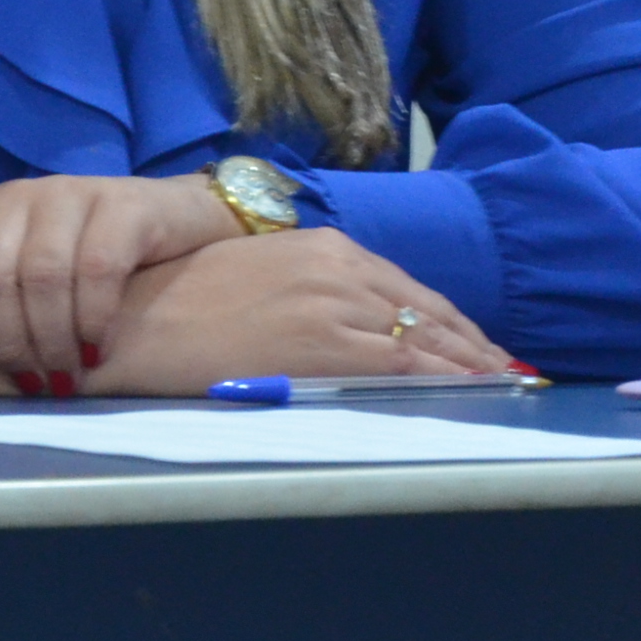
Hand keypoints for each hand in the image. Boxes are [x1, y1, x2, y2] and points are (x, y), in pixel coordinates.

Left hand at [0, 172, 239, 391]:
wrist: (177, 222)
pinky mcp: (123, 203)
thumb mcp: (24, 276)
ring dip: (52, 340)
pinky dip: (93, 320)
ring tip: (66, 376)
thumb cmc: (84, 269)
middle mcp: (16, 195)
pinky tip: (97, 349)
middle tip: (32, 381)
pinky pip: (98, 268)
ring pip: (42, 274)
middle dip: (6, 342)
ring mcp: (69, 193)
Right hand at [80, 229, 515, 394]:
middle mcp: (339, 269)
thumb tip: (341, 327)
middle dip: (471, 344)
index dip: (448, 322)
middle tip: (510, 371)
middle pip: (426, 311)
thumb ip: (306, 294)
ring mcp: (335, 304)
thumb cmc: (178, 304)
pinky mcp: (324, 344)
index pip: (405, 290)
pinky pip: (403, 363)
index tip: (479, 345)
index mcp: (322, 249)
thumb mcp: (256, 280)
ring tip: (504, 387)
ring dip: (468, 365)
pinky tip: (470, 391)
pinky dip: (445, 377)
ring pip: (423, 337)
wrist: (129, 318)